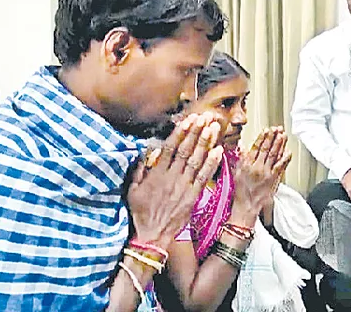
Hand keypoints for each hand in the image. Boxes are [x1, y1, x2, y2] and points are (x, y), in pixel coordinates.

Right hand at [126, 112, 223, 248]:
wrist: (151, 235)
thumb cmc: (140, 212)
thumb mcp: (132, 189)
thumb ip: (139, 169)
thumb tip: (145, 151)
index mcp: (157, 173)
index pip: (170, 147)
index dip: (181, 132)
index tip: (188, 119)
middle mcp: (172, 176)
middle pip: (186, 149)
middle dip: (196, 131)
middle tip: (205, 116)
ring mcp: (183, 186)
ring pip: (197, 160)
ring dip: (206, 142)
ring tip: (214, 126)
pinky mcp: (193, 196)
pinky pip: (204, 177)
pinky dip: (212, 163)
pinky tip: (219, 150)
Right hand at [232, 127, 291, 225]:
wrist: (246, 207)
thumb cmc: (240, 192)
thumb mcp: (235, 172)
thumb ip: (240, 158)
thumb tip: (242, 147)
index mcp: (247, 164)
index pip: (256, 147)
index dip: (262, 137)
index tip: (266, 130)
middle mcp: (257, 167)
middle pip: (266, 149)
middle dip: (272, 137)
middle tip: (277, 129)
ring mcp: (267, 173)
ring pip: (274, 155)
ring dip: (279, 144)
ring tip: (283, 135)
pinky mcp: (274, 179)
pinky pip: (281, 166)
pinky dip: (285, 158)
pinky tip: (288, 151)